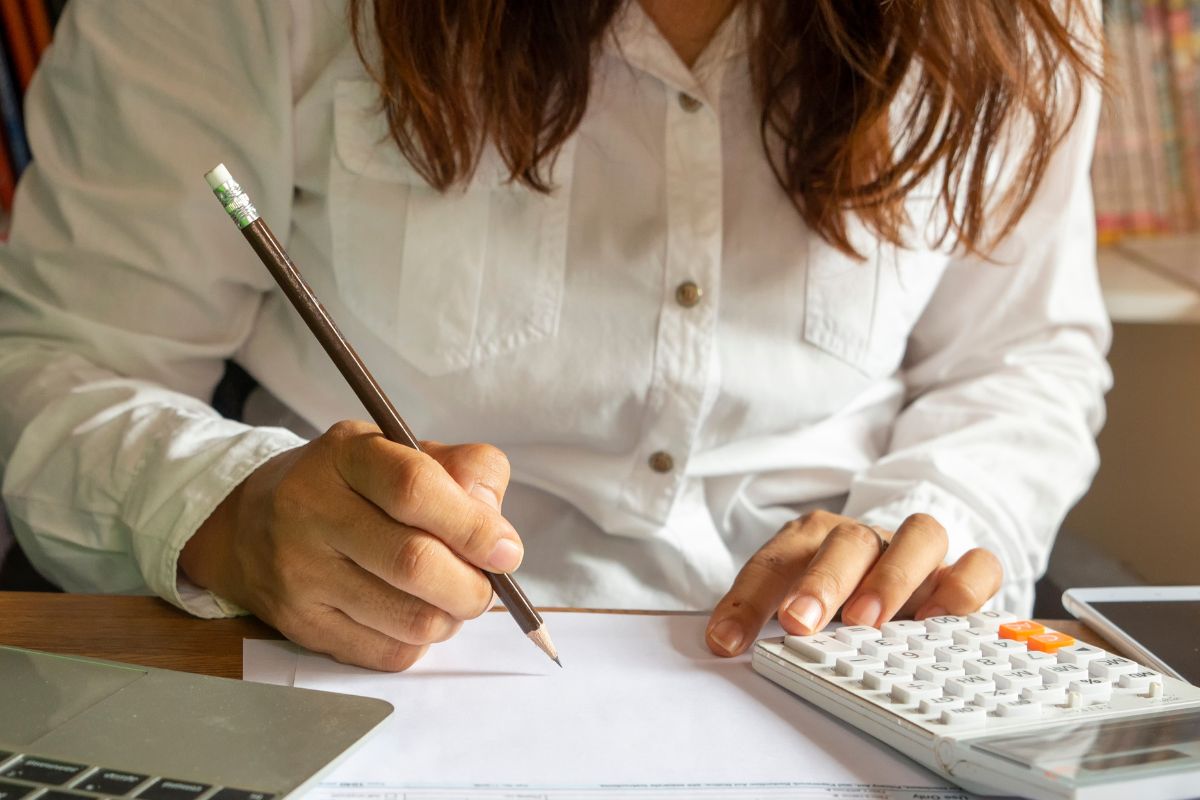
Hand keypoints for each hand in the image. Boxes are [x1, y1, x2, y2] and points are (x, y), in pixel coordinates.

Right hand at [179, 420, 522, 670]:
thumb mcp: (405, 453)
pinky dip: (420, 642)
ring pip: (408, 618)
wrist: (254, 525)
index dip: (473, 526)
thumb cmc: (354, 486)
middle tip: (487, 586)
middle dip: (472, 585)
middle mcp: (311, 510)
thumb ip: (466, 474)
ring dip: (451, 617)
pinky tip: (413, 614)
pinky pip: (387, 654)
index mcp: (346, 454)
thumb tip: (498, 534)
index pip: (414, 489)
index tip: (507, 551)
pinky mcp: (300, 625)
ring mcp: (300, 572)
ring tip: (451, 598)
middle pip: (414, 562)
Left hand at [705, 510, 1001, 655]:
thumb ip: (762, 616)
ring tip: (870, 621)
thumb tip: (724, 644)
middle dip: (822, 582)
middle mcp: (866, 538)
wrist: (890, 563)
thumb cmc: (833, 588)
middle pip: (847, 540)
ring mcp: (915, 551)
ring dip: (892, 577)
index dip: (746, 600)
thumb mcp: (789, 599)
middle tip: (800, 622)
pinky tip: (938, 622)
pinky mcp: (958, 572)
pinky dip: (963, 588)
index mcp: (811, 538)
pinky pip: (979, 564)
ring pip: (919, 534)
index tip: (726, 641)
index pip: (774, 561)